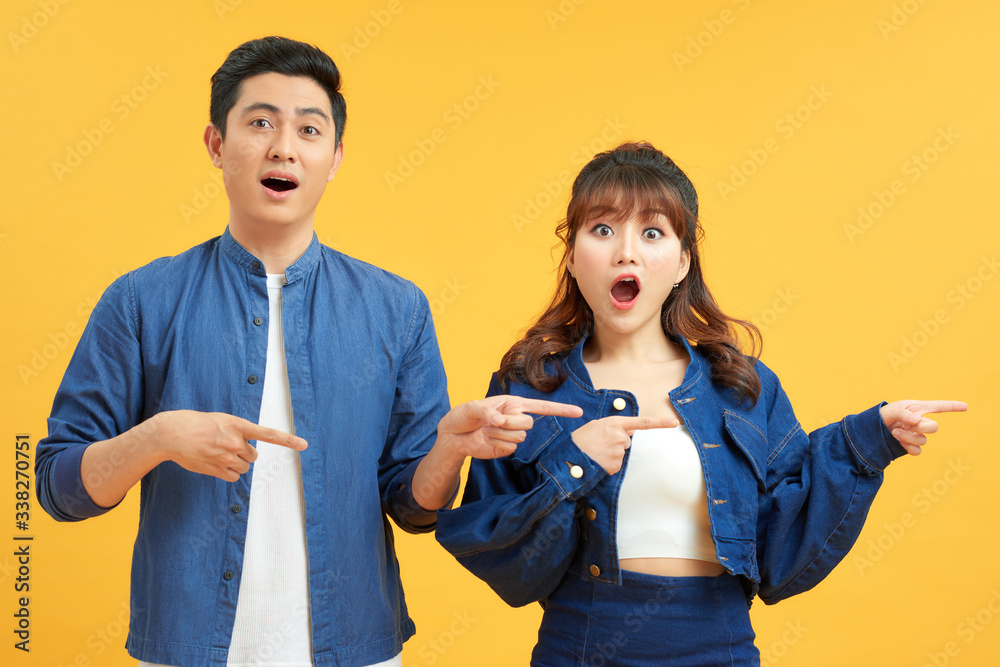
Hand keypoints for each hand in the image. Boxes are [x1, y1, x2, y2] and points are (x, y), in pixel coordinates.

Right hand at [142, 410, 306, 480]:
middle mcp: (234, 441)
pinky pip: (234, 476)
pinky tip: (215, 463)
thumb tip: (246, 448)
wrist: (172, 433)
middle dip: (244, 453)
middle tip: (227, 447)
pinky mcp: (216, 469)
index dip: (287, 440)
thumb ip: (237, 432)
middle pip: (253, 455)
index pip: (268, 434)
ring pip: (244, 466)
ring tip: (218, 454)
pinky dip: (228, 473)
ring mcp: (225, 456)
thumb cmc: (197, 424)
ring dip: (236, 463)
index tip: (304, 445)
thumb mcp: (221, 420)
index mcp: (237, 425)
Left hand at [437, 396, 583, 459]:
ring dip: (499, 434)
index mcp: (513, 404)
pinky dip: (496, 443)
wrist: (453, 436)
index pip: (542, 407)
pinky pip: (509, 448)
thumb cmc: (462, 416)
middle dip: (509, 423)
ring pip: (519, 437)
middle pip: (527, 424)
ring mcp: (512, 435)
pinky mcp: (506, 449)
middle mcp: (516, 419)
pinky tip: (486, 439)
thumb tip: (499, 420)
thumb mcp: (471, 408)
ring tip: (485, 430)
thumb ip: (485, 411)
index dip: (561, 409)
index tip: (579, 412)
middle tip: (491, 422)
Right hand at [571, 415, 678, 474]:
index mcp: (615, 423)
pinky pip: (616, 464)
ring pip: (621, 453)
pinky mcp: (615, 465)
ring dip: (611, 453)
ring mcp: (618, 452)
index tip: (674, 422)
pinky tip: (598, 459)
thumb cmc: (581, 438)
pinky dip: (608, 463)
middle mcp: (620, 436)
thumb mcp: (597, 425)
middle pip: (627, 441)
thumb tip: (629, 432)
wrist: (568, 455)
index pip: (643, 422)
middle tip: (600, 443)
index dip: (660, 422)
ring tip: (596, 451)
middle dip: (616, 442)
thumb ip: (615, 426)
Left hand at [879, 400, 967, 455]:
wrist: (873, 429)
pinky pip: (917, 451)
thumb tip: (916, 420)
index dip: (953, 406)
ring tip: (895, 431)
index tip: (966, 406)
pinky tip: (898, 441)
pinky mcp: (911, 446)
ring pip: (923, 440)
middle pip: (933, 428)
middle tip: (906, 425)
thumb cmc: (884, 415)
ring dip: (908, 437)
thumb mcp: (892, 410)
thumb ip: (904, 413)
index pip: (939, 407)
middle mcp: (920, 422)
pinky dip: (908, 447)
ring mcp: (917, 435)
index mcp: (919, 409)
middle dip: (920, 427)